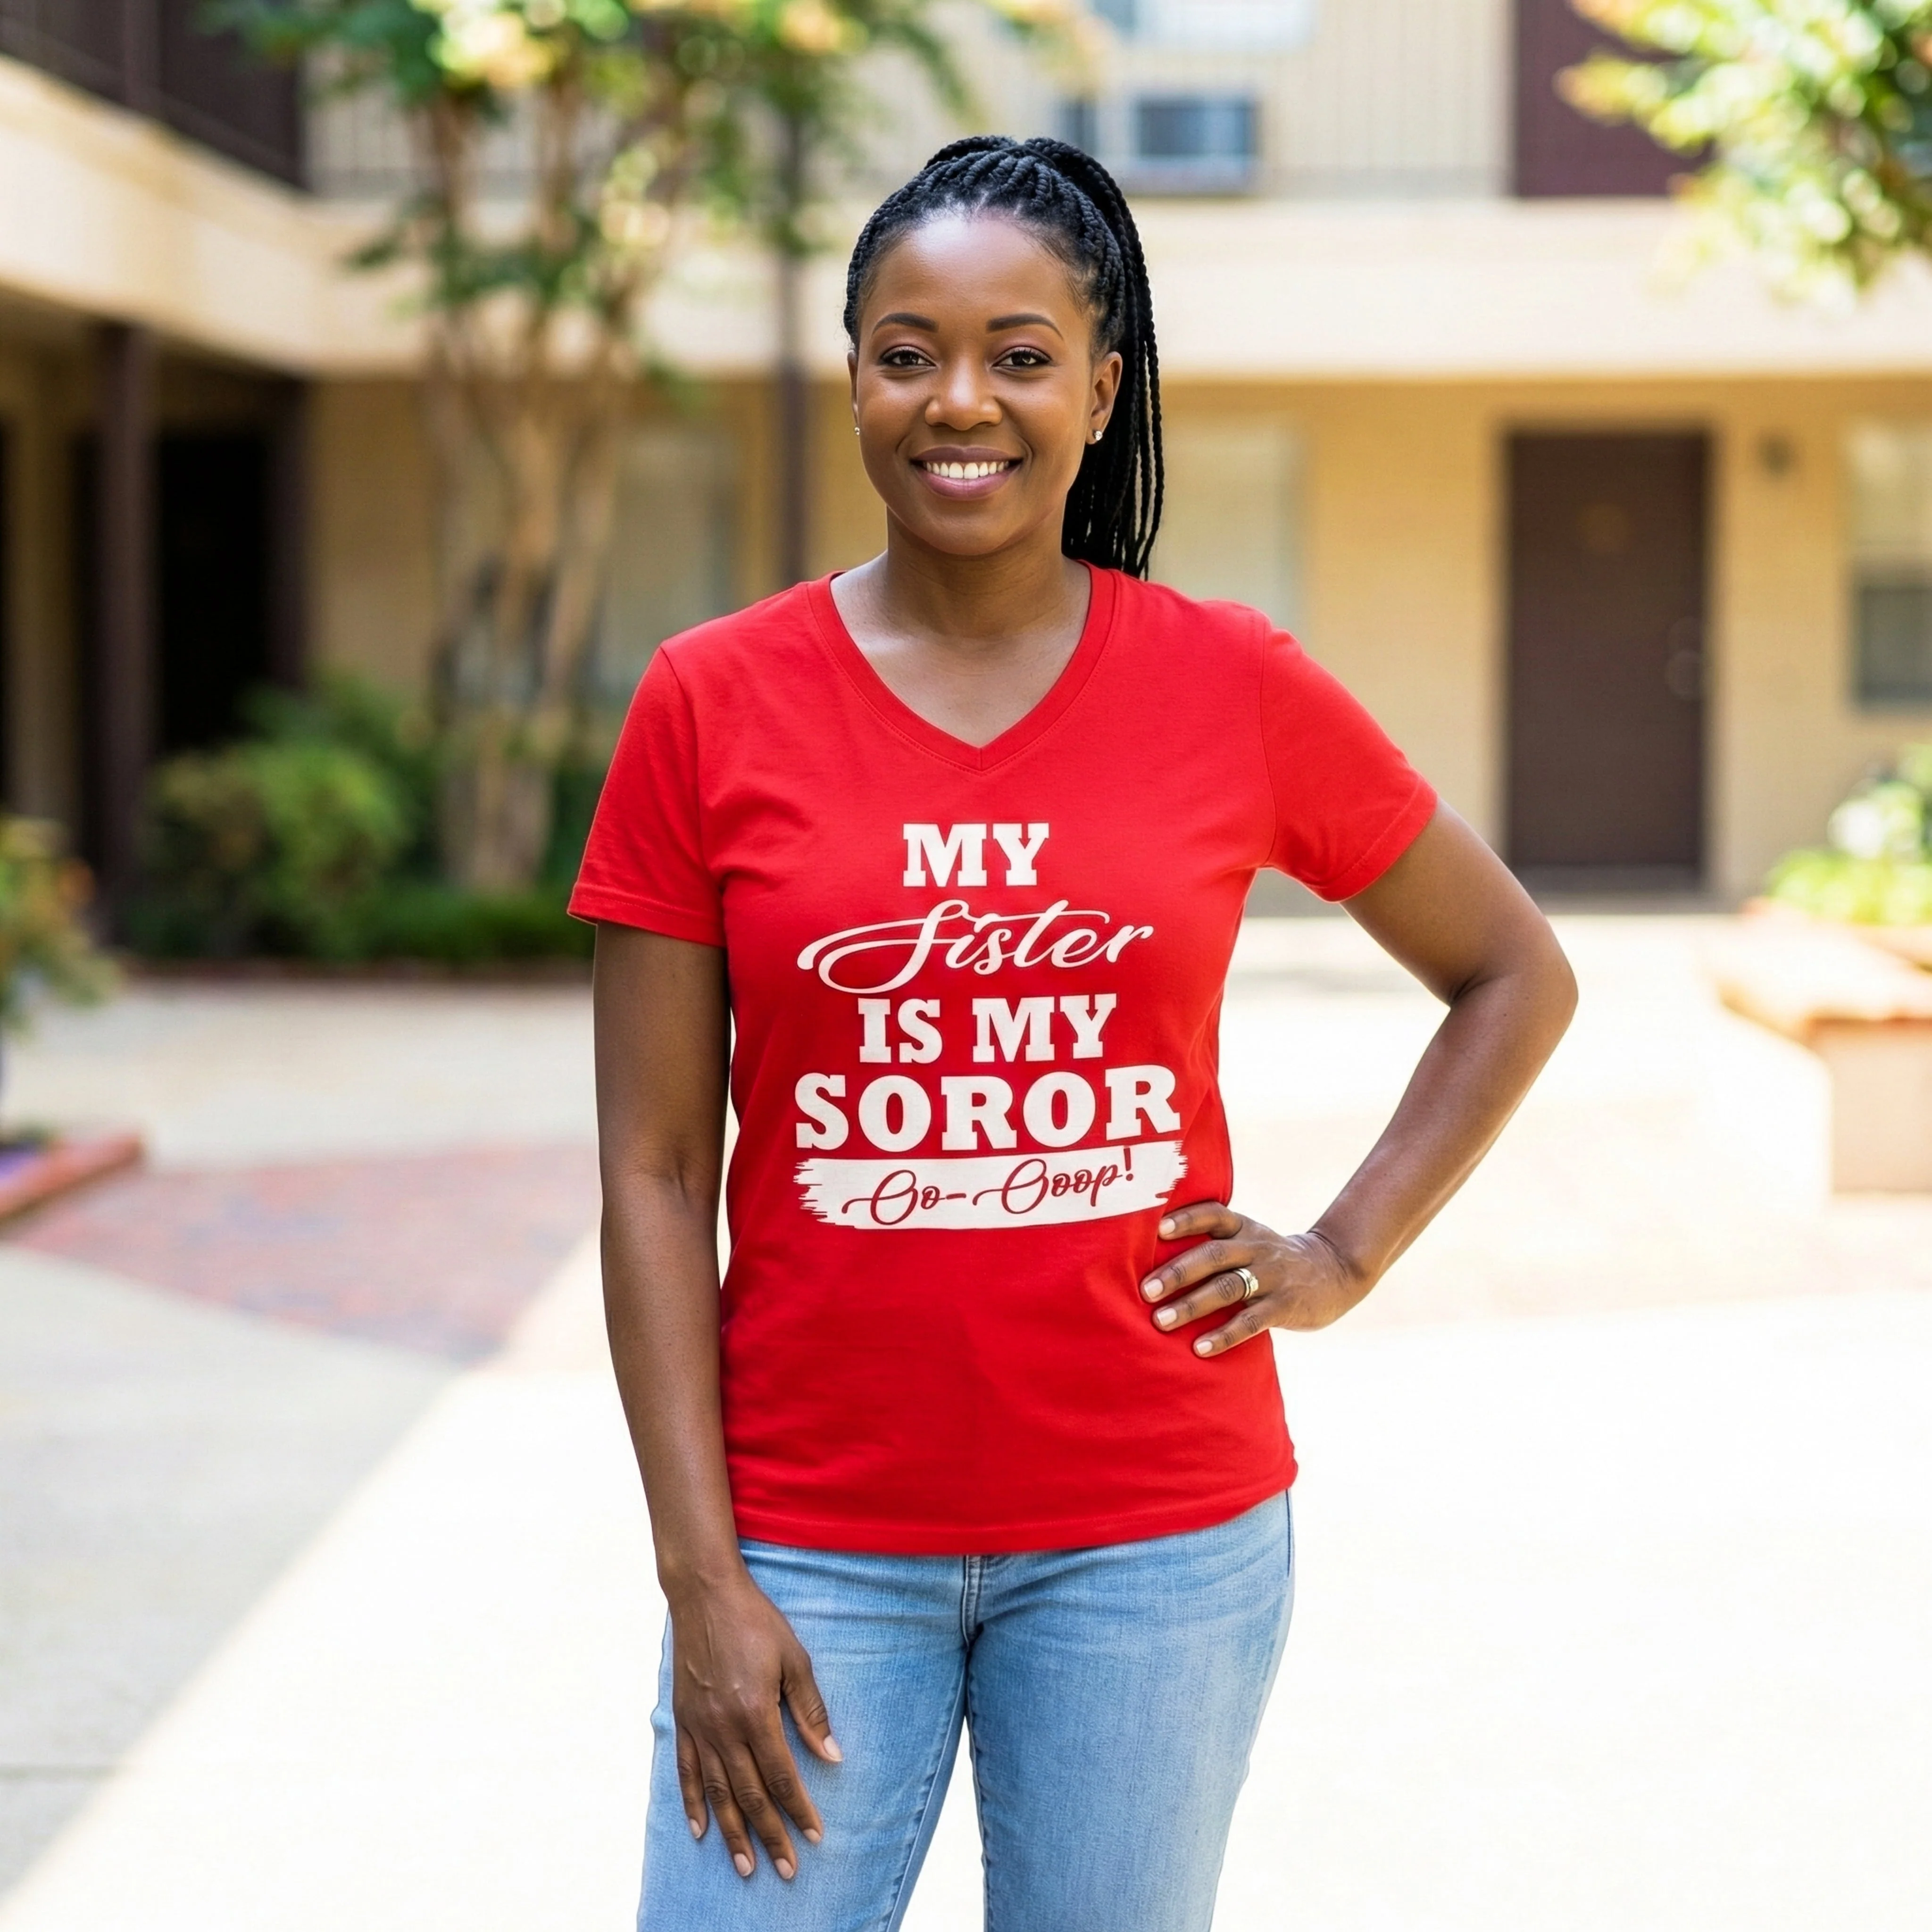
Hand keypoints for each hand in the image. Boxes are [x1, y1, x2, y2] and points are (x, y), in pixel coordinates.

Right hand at [668, 1570, 840, 1880]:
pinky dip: (693, 1803)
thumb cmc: (755, 1622)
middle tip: (786, 1869)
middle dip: (770, 1835)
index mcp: (755, 1712)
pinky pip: (687, 1771)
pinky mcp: (683, 1719)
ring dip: (732, 1832)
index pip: (781, 1775)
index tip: (814, 1835)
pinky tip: (701, 1830)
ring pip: (718, 1792)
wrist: (705, 1594)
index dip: (798, 1808)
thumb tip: (832, 1754)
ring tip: (745, 1865)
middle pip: (750, 1794)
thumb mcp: (794, 1659)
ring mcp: (700, 1726)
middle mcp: (724, 1727)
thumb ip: (810, 1711)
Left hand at [1140, 1202, 1366, 1354]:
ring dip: (1192, 1305)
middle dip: (1178, 1272)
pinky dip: (1224, 1335)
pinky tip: (1200, 1348)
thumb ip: (1214, 1243)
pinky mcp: (1284, 1306)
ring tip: (1161, 1321)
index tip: (1157, 1228)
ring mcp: (1271, 1277)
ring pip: (1228, 1288)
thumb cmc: (1271, 1259)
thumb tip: (1153, 1255)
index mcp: (1243, 1228)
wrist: (1335, 1271)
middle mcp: (1256, 1248)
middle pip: (1213, 1255)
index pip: (1213, 1214)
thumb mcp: (1250, 1239)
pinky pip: (1251, 1321)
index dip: (1187, 1219)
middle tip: (1146, 1290)